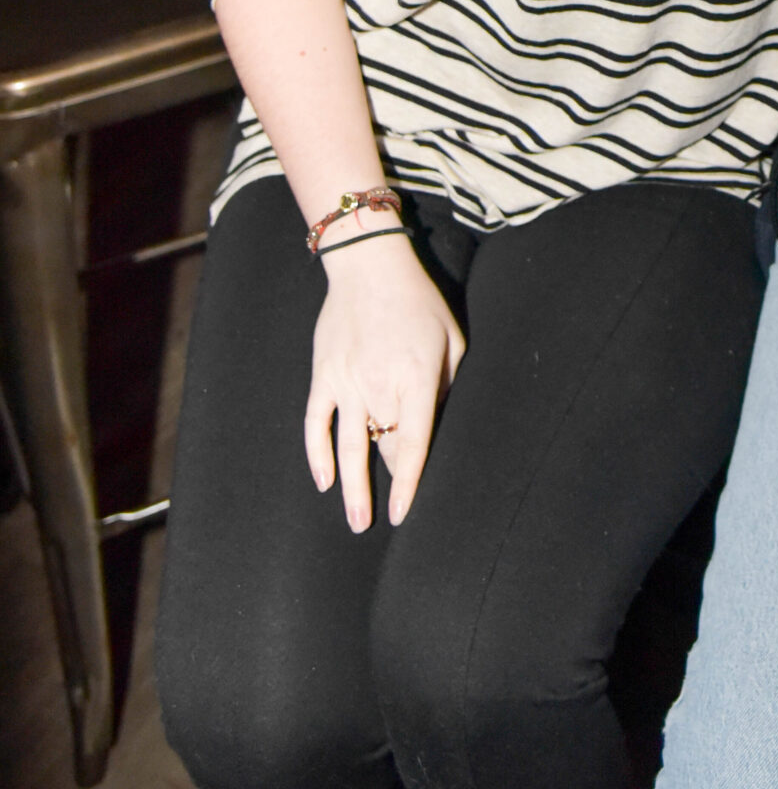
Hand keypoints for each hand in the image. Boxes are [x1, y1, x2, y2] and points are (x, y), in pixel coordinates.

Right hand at [304, 231, 465, 530]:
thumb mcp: (451, 339)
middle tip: (380, 521)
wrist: (369, 267)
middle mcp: (379, 384)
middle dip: (386, 485)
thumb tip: (433, 423)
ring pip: (348, 446)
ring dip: (350, 487)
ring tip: (355, 521)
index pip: (415, 441)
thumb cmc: (418, 302)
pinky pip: (315, 423)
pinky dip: (317, 454)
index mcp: (416, 376)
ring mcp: (347, 381)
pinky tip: (323, 480)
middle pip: (384, 447)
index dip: (409, 482)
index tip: (403, 513)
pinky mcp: (323, 375)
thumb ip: (446, 385)